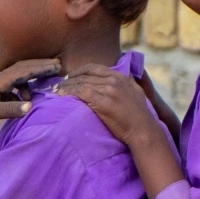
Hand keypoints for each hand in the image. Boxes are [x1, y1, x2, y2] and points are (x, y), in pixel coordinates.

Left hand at [0, 59, 61, 138]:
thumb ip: (10, 109)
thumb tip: (31, 106)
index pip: (24, 70)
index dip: (41, 67)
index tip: (57, 65)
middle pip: (23, 68)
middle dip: (41, 66)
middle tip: (58, 66)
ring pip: (19, 78)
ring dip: (32, 80)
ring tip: (43, 87)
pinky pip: (13, 87)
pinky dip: (23, 90)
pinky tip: (25, 100)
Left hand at [60, 65, 189, 198]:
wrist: (143, 130)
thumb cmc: (140, 116)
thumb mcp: (137, 92)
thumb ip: (128, 82)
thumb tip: (123, 77)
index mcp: (120, 77)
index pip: (94, 68)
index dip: (79, 71)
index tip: (70, 77)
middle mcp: (114, 80)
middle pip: (85, 75)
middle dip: (69, 80)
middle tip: (58, 86)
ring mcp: (108, 90)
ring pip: (80, 83)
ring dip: (65, 87)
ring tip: (56, 91)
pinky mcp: (103, 102)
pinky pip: (80, 92)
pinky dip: (68, 92)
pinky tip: (60, 96)